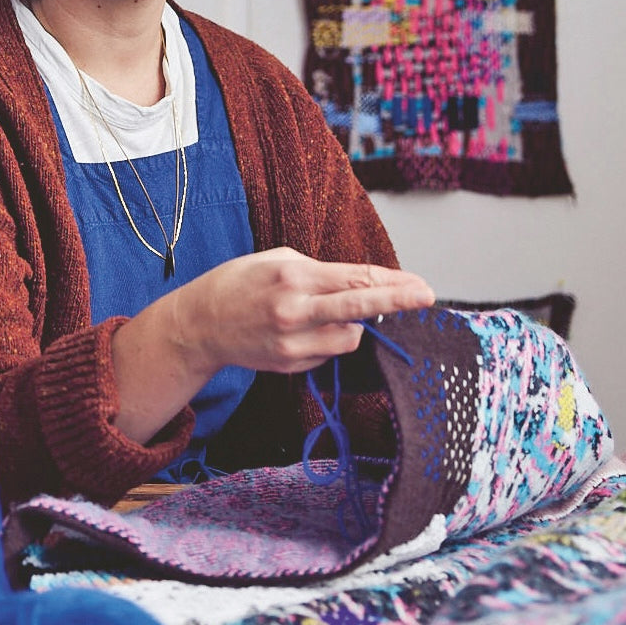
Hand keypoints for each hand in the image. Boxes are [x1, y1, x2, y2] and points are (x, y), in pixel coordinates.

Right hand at [170, 246, 434, 377]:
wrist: (199, 324)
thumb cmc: (239, 283)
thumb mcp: (276, 260)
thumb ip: (319, 271)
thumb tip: (360, 285)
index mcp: (292, 278)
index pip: (354, 280)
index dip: (391, 283)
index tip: (420, 285)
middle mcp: (295, 312)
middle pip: (359, 309)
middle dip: (396, 302)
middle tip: (426, 297)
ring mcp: (292, 343)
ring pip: (350, 338)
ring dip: (354, 325)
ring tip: (327, 312)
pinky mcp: (290, 364)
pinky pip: (328, 352)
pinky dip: (328, 339)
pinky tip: (305, 329)